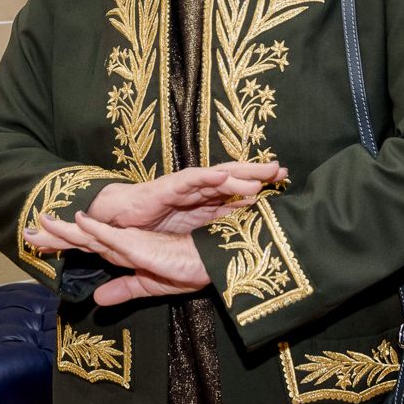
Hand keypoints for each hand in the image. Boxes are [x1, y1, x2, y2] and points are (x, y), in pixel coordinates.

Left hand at [26, 212, 210, 304]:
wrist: (210, 263)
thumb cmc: (187, 269)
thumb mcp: (148, 285)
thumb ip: (123, 289)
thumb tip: (96, 300)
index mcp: (123, 251)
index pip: (86, 246)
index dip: (62, 244)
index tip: (38, 243)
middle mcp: (122, 243)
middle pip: (81, 237)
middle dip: (53, 235)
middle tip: (27, 232)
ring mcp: (130, 241)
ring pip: (90, 233)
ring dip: (64, 230)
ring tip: (39, 222)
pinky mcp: (142, 244)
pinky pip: (115, 236)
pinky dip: (97, 229)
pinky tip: (80, 221)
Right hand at [84, 162, 285, 234]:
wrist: (119, 220)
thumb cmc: (155, 225)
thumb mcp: (193, 232)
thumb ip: (216, 227)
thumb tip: (247, 229)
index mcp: (206, 201)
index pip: (238, 191)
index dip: (261, 185)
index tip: (284, 183)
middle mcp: (199, 190)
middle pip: (233, 178)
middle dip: (257, 174)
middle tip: (282, 171)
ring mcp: (185, 186)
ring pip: (217, 176)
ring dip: (239, 173)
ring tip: (262, 173)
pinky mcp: (169, 187)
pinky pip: (191, 181)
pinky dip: (208, 177)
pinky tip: (225, 176)